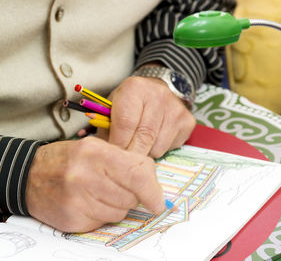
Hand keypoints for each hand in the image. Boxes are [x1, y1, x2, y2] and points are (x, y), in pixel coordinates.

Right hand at [25, 137, 164, 232]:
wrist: (31, 175)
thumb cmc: (71, 160)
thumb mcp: (99, 148)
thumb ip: (129, 161)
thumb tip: (154, 184)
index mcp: (96, 153)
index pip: (137, 175)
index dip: (153, 191)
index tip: (159, 203)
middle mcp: (85, 176)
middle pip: (131, 197)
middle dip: (132, 195)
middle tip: (117, 187)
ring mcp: (76, 199)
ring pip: (120, 212)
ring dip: (117, 205)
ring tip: (100, 193)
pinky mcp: (71, 218)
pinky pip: (103, 223)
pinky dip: (102, 215)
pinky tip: (89, 203)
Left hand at [98, 74, 195, 157]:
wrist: (157, 90)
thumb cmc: (130, 103)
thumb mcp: (113, 107)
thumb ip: (105, 127)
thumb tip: (103, 153)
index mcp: (135, 88)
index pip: (125, 123)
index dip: (117, 144)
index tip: (112, 155)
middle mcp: (159, 95)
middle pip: (143, 137)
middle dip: (131, 154)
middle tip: (123, 161)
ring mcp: (176, 109)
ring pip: (157, 147)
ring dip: (145, 153)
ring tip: (138, 146)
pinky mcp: (187, 121)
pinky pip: (170, 147)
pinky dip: (159, 149)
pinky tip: (154, 140)